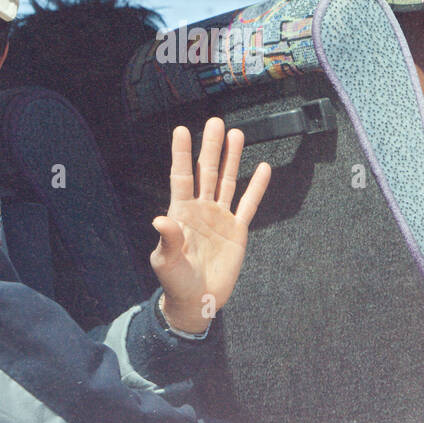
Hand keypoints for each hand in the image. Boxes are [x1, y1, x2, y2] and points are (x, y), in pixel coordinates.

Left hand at [150, 118, 270, 334]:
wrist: (197, 301)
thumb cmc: (176, 282)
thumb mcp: (166, 261)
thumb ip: (167, 239)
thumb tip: (160, 218)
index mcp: (181, 212)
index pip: (182, 177)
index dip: (182, 154)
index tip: (182, 130)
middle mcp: (201, 209)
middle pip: (207, 172)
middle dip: (211, 147)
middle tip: (216, 122)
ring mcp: (220, 218)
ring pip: (228, 181)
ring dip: (232, 158)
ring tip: (236, 134)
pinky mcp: (237, 231)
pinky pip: (248, 205)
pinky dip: (256, 187)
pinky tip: (263, 168)